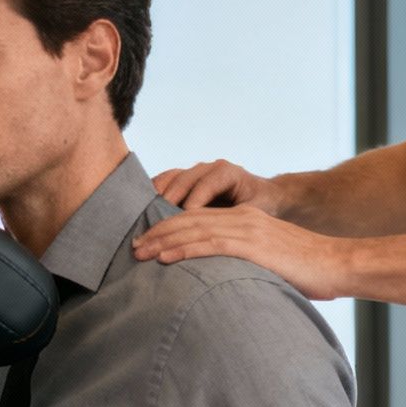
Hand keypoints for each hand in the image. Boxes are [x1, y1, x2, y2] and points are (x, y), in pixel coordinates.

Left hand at [131, 206, 349, 298]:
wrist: (339, 264)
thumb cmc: (310, 270)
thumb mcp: (272, 262)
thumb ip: (247, 265)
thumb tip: (225, 284)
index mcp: (247, 221)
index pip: (199, 219)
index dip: (170, 228)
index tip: (148, 241)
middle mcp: (243, 219)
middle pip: (190, 221)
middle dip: (158, 233)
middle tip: (133, 247)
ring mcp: (248, 230)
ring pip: (194, 230)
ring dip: (163, 241)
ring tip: (140, 253)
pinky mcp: (254, 245)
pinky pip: (211, 244)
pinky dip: (185, 250)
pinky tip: (166, 258)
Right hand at [152, 159, 292, 213]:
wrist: (263, 196)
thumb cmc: (262, 205)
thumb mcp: (255, 212)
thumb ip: (238, 219)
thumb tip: (221, 238)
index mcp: (226, 172)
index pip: (205, 185)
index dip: (193, 203)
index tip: (184, 221)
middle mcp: (207, 168)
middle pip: (182, 181)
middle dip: (168, 203)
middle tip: (157, 225)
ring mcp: (193, 172)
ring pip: (169, 179)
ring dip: (155, 199)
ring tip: (145, 219)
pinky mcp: (183, 180)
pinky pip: (163, 183)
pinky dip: (152, 196)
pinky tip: (142, 213)